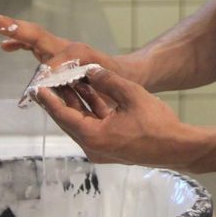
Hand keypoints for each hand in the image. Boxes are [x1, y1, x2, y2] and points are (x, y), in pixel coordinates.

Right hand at [0, 13, 122, 73]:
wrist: (128, 74)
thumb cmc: (120, 81)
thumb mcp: (111, 83)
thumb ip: (96, 81)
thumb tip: (78, 84)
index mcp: (80, 55)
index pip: (54, 62)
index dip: (45, 74)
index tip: (35, 89)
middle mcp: (68, 49)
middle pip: (39, 36)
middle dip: (18, 30)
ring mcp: (62, 51)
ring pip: (35, 38)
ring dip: (16, 32)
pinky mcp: (58, 56)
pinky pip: (36, 47)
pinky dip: (22, 44)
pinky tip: (6, 46)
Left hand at [37, 66, 206, 170]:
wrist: (178, 148)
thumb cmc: (157, 124)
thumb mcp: (132, 95)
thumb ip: (108, 80)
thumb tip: (91, 69)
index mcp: (94, 136)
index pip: (63, 115)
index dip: (49, 99)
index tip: (36, 86)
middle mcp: (92, 146)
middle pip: (69, 119)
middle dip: (60, 98)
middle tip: (47, 79)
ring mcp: (101, 148)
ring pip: (81, 121)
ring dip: (76, 101)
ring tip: (67, 78)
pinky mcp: (110, 146)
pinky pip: (94, 124)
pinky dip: (90, 109)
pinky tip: (89, 90)